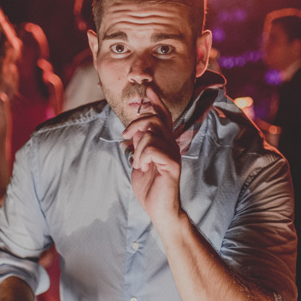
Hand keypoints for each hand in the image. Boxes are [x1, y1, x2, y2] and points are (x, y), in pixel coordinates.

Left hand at [121, 86, 182, 226]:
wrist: (159, 210)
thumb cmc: (150, 188)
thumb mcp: (140, 162)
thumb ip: (140, 145)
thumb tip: (136, 130)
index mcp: (164, 143)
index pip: (163, 117)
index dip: (156, 102)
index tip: (148, 89)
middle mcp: (172, 145)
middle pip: (155, 119)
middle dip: (137, 123)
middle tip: (126, 137)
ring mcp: (173, 154)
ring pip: (150, 134)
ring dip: (137, 149)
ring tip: (138, 163)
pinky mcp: (172, 164)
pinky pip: (152, 149)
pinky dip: (142, 157)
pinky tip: (144, 168)